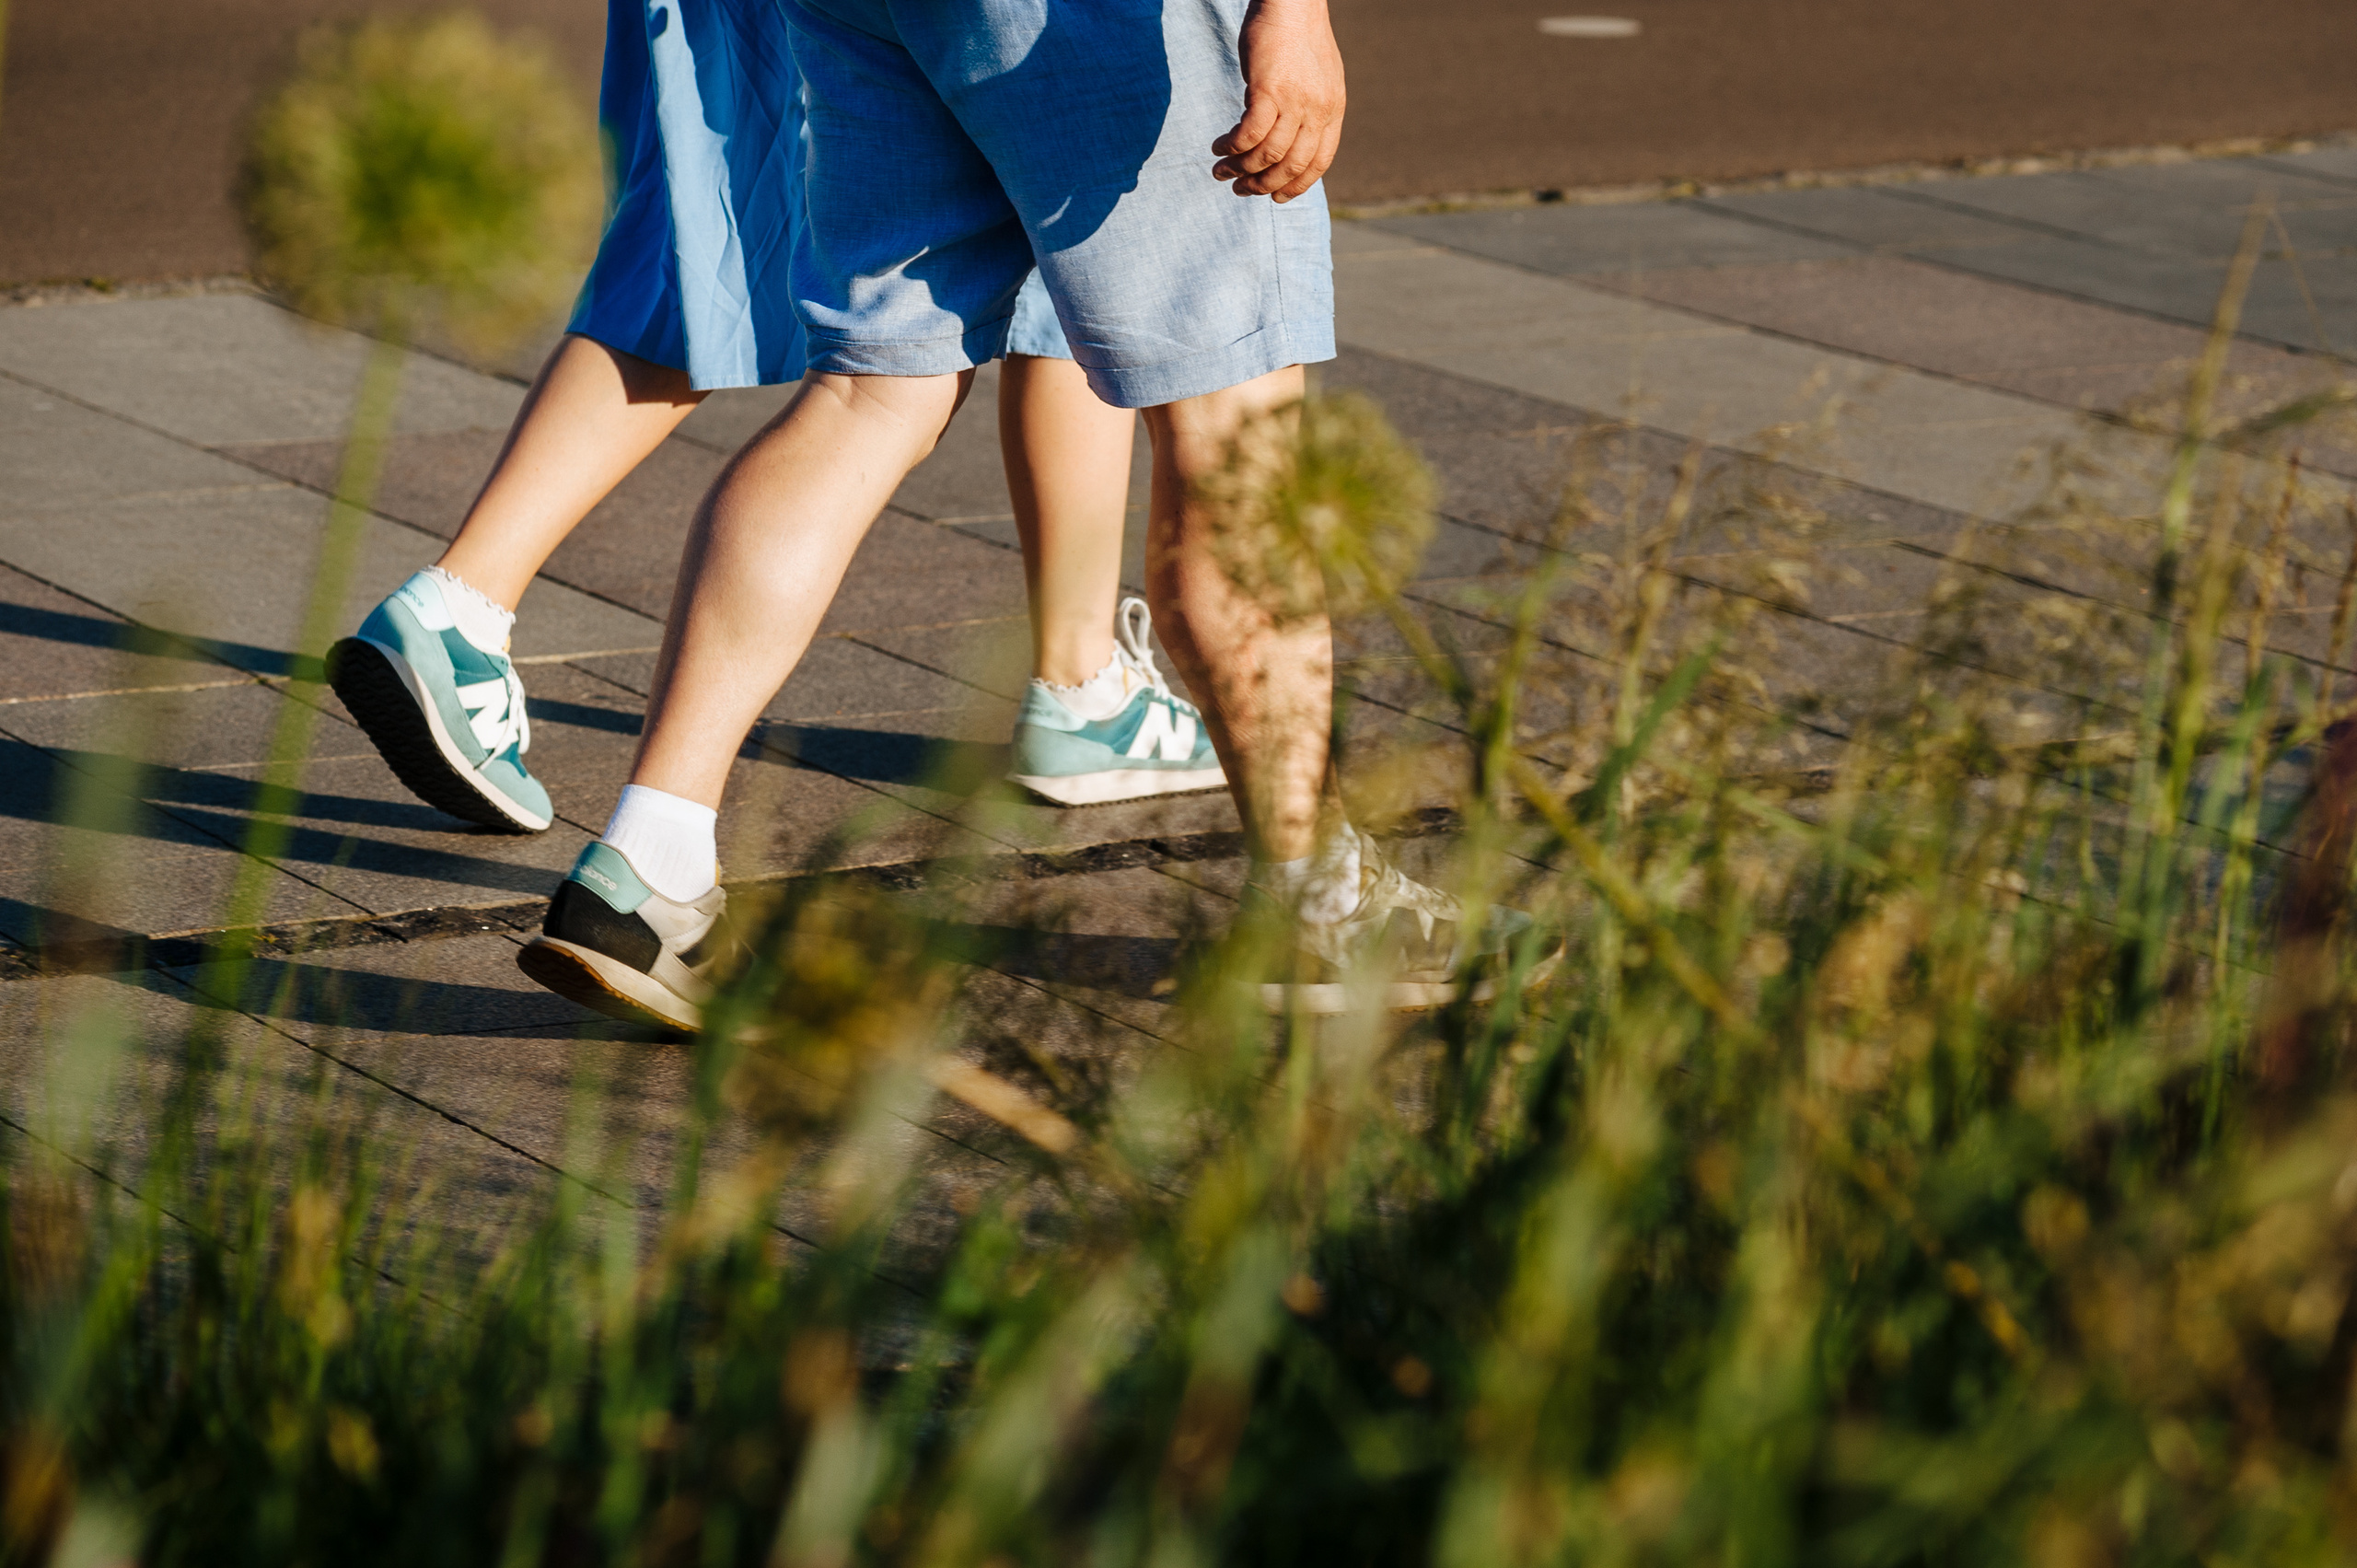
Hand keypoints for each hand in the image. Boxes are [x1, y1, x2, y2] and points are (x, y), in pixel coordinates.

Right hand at [1212, 0, 1344, 203]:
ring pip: (1267, 154)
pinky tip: (1219, 148)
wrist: (1292, 1)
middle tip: (1241, 190)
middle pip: (1291, 165)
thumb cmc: (1298, 36)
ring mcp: (1295, 101)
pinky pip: (1248, 134)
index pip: (1318, 162)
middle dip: (1263, 185)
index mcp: (1332, 110)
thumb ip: (1309, 109)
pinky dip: (1231, 147)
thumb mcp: (1317, 79)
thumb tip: (1289, 139)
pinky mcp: (1268, 90)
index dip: (1296, 186)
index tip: (1276, 197)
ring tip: (1221, 171)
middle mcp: (1317, 110)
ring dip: (1240, 169)